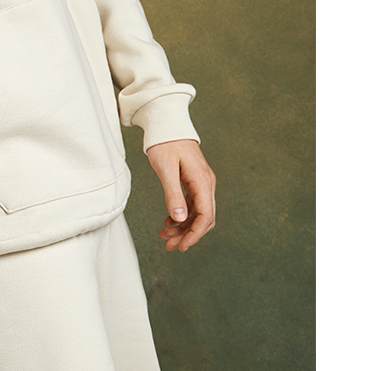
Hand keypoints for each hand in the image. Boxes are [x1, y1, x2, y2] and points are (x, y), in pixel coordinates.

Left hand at [146, 138, 216, 252]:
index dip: (194, 234)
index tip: (181, 246)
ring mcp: (202, 183)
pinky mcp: (194, 182)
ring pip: (198, 214)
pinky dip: (182, 216)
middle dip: (188, 235)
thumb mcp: (166, 169)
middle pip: (204, 218)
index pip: (206, 216)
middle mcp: (207, 184)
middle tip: (169, 246)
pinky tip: (169, 222)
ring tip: (165, 237)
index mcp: (203, 181)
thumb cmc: (165, 142)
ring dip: (184, 227)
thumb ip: (173, 194)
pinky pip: (193, 205)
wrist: (167, 123)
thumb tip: (180, 219)